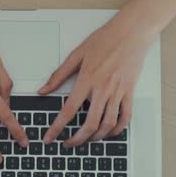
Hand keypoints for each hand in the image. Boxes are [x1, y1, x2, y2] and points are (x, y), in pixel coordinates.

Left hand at [38, 18, 153, 146]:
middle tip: (68, 144)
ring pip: (108, 124)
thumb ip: (58, 75)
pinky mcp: (129, 92)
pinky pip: (125, 117)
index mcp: (86, 80)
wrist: (132, 31)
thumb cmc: (105, 39)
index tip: (49, 138)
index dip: (56, 128)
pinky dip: (117, 129)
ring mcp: (118, 92)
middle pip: (90, 124)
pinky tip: (109, 133)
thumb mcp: (76, 54)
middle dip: (77, 140)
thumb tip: (43, 90)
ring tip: (86, 140)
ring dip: (96, 137)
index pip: (68, 110)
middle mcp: (103, 89)